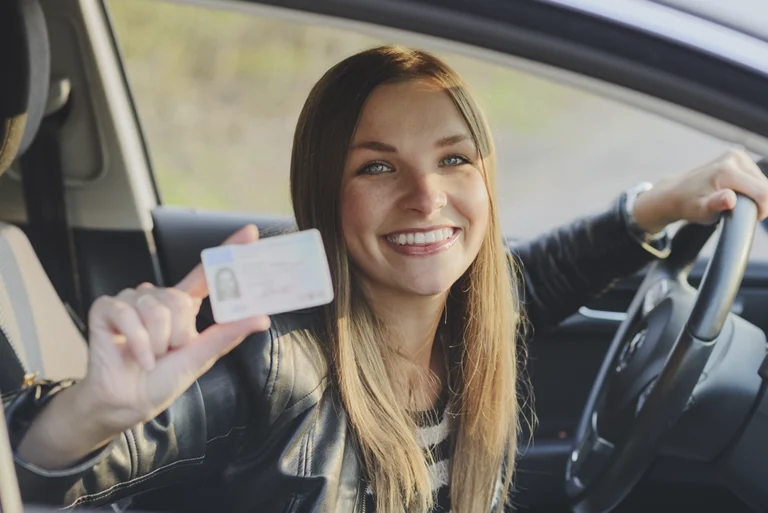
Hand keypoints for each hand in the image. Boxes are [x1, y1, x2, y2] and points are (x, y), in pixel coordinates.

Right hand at [81, 225, 269, 431]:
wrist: (128, 403)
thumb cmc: (162, 380)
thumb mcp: (201, 356)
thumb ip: (228, 334)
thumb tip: (262, 318)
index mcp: (182, 305)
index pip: (207, 273)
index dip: (228, 250)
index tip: (250, 232)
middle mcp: (158, 297)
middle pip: (179, 301)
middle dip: (178, 335)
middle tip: (169, 352)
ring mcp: (131, 300)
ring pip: (156, 310)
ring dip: (157, 343)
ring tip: (151, 356)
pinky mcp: (107, 308)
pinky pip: (128, 314)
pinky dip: (138, 343)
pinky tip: (138, 358)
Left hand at [632, 149, 767, 233]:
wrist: (675, 192)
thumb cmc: (688, 205)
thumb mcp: (701, 211)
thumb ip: (716, 205)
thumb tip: (729, 199)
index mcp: (727, 170)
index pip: (763, 193)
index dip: (761, 210)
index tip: (749, 219)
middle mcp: (733, 157)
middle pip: (765, 186)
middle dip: (758, 202)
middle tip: (738, 211)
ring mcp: (736, 154)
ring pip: (762, 181)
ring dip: (755, 195)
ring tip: (735, 202)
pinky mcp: (738, 155)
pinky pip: (756, 176)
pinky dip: (751, 187)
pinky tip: (736, 193)